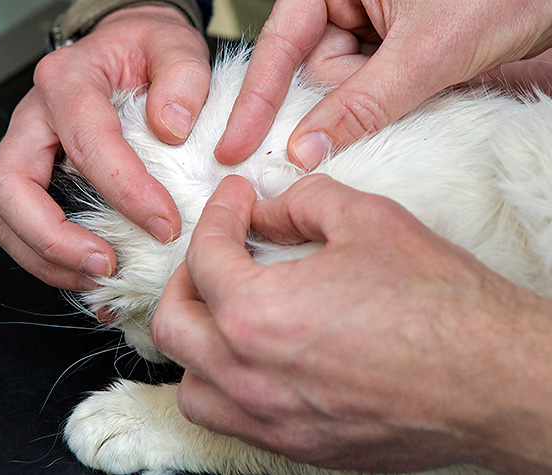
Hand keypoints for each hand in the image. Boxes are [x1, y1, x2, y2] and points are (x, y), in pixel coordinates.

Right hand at [0, 5, 210, 289]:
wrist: (130, 50)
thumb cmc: (150, 52)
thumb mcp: (176, 47)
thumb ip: (183, 78)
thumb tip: (171, 128)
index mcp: (70, 81)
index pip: (89, 143)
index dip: (126, 192)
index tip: (165, 226)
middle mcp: (36, 116)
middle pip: (13, 186)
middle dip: (55, 237)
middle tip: (106, 266)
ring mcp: (30, 147)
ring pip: (7, 214)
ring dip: (46, 257)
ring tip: (97, 279)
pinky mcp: (37, 172)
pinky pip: (23, 222)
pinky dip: (49, 257)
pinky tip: (88, 274)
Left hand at [153, 175, 551, 472]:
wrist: (496, 379)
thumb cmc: (439, 302)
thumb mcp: (368, 219)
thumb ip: (301, 202)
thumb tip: (267, 210)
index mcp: (258, 314)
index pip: (205, 257)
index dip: (217, 216)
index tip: (235, 201)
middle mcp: (252, 377)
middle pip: (174, 323)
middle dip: (187, 276)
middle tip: (218, 252)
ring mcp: (273, 421)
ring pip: (191, 385)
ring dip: (197, 341)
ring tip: (227, 312)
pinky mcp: (300, 447)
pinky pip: (232, 420)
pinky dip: (226, 384)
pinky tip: (258, 357)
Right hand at [214, 0, 551, 169]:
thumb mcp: (424, 51)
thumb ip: (360, 104)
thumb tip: (306, 147)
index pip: (281, 45)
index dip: (256, 99)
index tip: (233, 144)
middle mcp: (344, 1)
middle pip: (310, 72)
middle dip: (329, 105)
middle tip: (350, 119)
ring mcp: (368, 28)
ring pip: (339, 89)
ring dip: (364, 108)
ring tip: (414, 86)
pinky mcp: (390, 52)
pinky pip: (366, 93)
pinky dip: (381, 109)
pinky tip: (407, 98)